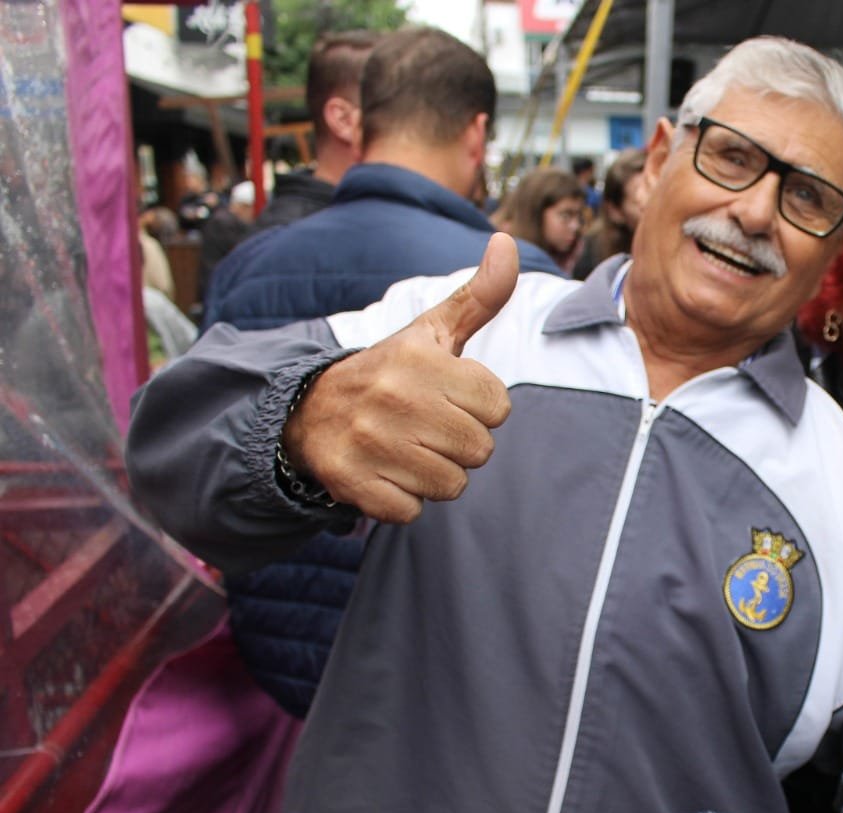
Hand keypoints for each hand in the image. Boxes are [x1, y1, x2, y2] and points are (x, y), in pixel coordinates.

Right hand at [281, 234, 518, 522]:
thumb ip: (479, 295)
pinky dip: (402, 500)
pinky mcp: (351, 482)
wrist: (309, 410)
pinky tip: (384, 472)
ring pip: (450, 484)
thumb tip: (507, 243)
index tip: (450, 398)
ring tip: (407, 448)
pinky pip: (412, 512)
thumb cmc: (392, 372)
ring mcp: (369, 442)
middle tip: (427, 427)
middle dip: (460, 444)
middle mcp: (393, 398)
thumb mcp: (433, 331)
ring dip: (434, 474)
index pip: (498, 407)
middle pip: (479, 451)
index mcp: (420, 359)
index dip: (479, 407)